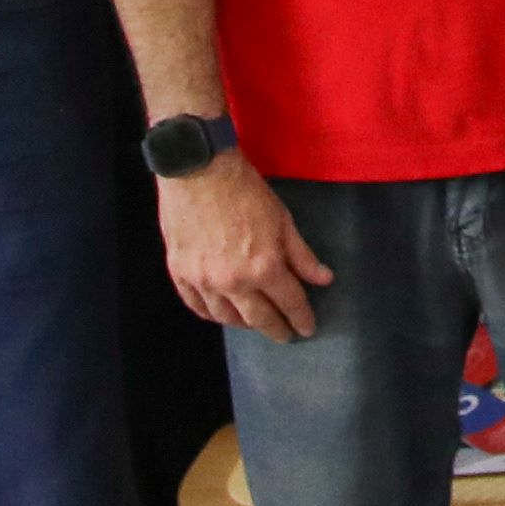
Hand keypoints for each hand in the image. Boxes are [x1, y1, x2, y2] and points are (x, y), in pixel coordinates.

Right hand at [164, 149, 334, 340]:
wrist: (198, 170)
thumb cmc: (245, 191)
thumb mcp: (283, 220)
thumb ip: (302, 255)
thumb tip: (324, 280)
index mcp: (264, 268)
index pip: (289, 303)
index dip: (301, 318)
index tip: (307, 328)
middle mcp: (233, 283)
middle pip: (259, 318)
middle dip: (276, 329)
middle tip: (285, 335)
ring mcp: (203, 281)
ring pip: (226, 318)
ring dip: (244, 324)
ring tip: (255, 323)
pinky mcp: (180, 273)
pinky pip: (197, 306)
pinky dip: (212, 314)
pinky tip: (222, 313)